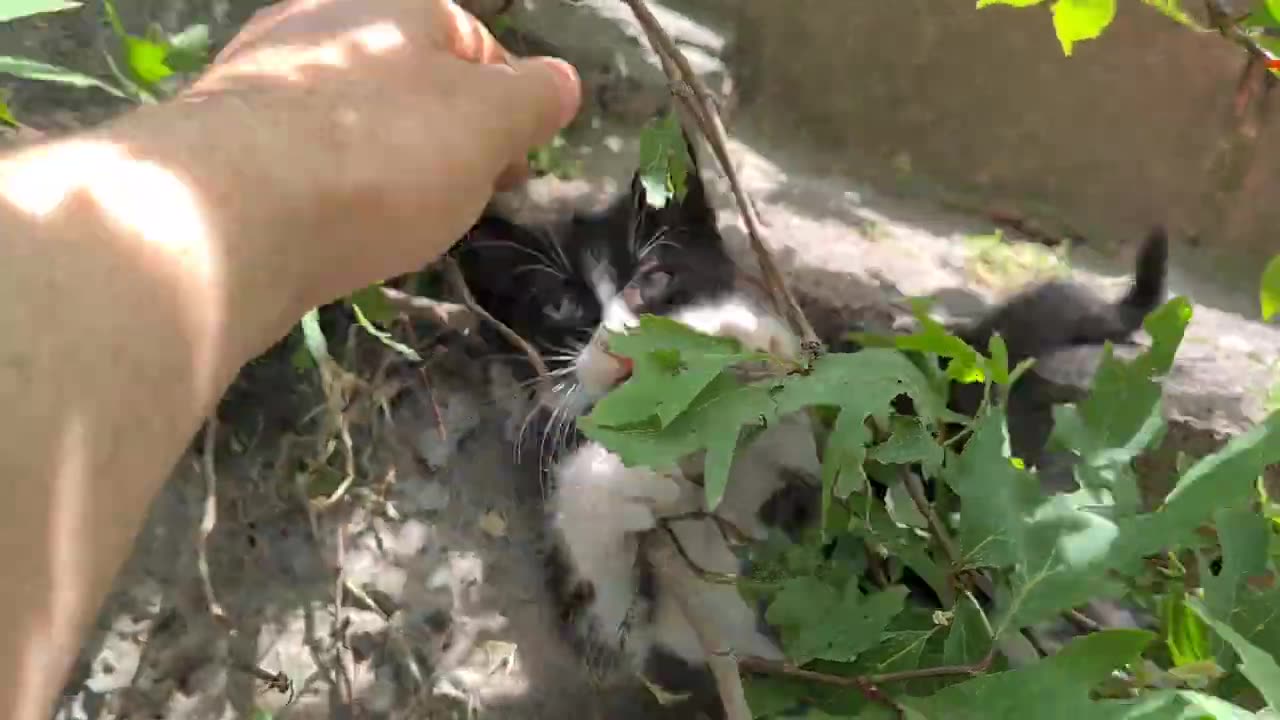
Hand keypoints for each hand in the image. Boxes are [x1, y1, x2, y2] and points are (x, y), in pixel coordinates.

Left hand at [184, 0, 581, 308]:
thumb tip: (561, 82)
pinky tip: (334, 225)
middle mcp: (324, 18)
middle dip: (446, 137)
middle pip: (410, 79)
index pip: (475, 41)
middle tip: (462, 201)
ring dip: (388, 162)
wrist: (231, 211)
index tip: (515, 169)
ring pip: (353, 116)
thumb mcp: (489, 126)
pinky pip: (300, 152)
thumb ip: (533, 99)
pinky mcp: (221, 130)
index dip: (509, 107)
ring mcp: (263, 70)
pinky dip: (329, 184)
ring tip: (399, 221)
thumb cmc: (384, 155)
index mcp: (398, 2)